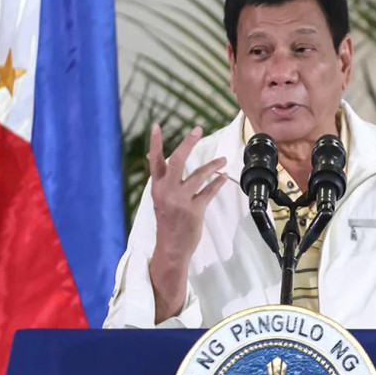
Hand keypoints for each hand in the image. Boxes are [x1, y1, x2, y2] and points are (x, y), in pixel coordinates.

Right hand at [147, 124, 226, 322]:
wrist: (171, 248)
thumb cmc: (167, 222)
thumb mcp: (159, 199)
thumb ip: (160, 179)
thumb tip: (151, 155)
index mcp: (157, 188)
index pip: (155, 161)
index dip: (155, 143)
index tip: (157, 125)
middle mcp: (167, 192)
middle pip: (178, 161)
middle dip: (188, 143)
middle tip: (197, 129)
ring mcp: (181, 201)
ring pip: (198, 175)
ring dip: (213, 165)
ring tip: (223, 159)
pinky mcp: (194, 210)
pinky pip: (209, 191)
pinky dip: (218, 183)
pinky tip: (224, 177)